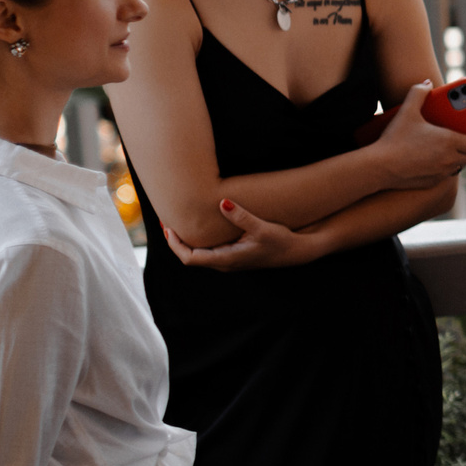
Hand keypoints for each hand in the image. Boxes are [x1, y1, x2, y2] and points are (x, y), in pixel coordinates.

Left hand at [164, 198, 320, 271]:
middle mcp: (224, 263)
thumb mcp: (262, 228)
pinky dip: (198, 239)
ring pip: (198, 254)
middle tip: (167, 220)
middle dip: (176, 240)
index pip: (189, 258)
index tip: (168, 228)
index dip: (175, 244)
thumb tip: (222, 202)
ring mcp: (229, 260)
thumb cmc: (281, 241)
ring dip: (186, 240)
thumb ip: (240, 216)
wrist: (298, 251)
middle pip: (190, 256)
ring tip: (178, 221)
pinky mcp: (234, 255)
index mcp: (226, 260)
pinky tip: (199, 226)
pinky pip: (208, 250)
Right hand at [369, 82, 465, 188]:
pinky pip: (447, 175)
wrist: (380, 167)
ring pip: (462, 166)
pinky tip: (438, 159)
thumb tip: (427, 83)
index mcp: (451, 141)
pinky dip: (448, 167)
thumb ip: (418, 93)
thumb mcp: (406, 111)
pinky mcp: (433, 182)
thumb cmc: (395, 139)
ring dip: (462, 158)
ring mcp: (443, 172)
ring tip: (456, 148)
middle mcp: (451, 159)